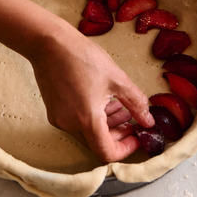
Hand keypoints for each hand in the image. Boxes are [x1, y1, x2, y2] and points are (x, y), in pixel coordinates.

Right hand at [29, 21, 154, 162]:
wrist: (49, 43)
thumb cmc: (81, 57)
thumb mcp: (117, 79)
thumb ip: (136, 103)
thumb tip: (148, 121)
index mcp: (87, 119)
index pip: (107, 153)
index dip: (126, 149)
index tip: (136, 136)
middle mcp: (70, 124)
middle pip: (98, 143)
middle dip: (118, 134)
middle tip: (131, 118)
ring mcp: (59, 119)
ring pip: (88, 133)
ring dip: (107, 124)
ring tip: (119, 105)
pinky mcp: (54, 112)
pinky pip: (76, 123)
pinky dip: (92, 117)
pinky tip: (102, 100)